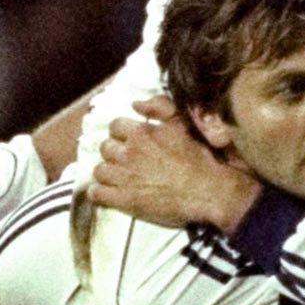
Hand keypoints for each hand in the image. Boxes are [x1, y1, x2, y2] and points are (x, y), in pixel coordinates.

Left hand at [86, 97, 261, 230]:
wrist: (208, 191)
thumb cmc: (199, 157)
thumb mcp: (183, 123)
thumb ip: (160, 107)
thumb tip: (135, 104)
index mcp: (141, 132)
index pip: (115, 126)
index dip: (121, 134)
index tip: (129, 142)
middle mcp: (129, 152)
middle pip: (105, 147)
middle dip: (113, 154)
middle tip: (125, 162)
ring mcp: (124, 177)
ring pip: (99, 170)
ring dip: (106, 174)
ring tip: (117, 179)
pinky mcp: (124, 200)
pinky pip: (96, 194)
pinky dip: (98, 194)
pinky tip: (107, 195)